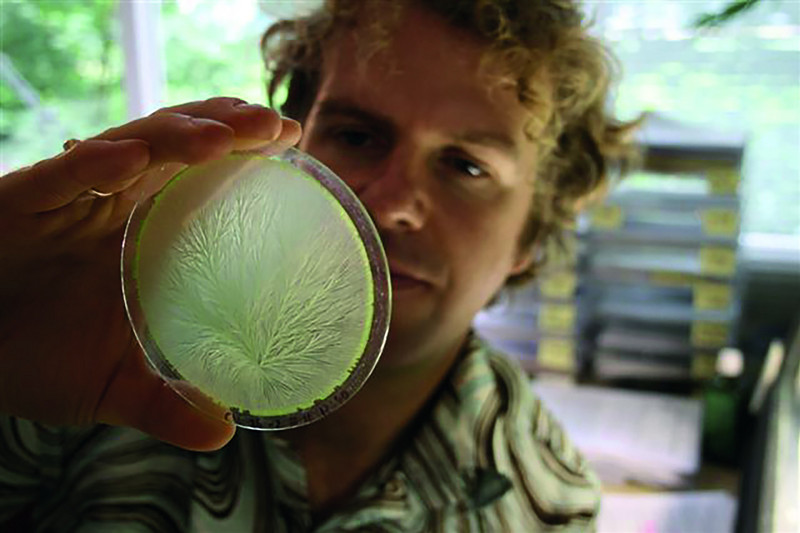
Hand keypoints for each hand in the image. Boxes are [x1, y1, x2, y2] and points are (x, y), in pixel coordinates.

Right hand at [0, 97, 300, 450]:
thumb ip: (164, 405)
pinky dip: (93, 165)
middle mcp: (113, 203)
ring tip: (224, 138)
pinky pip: (58, 178)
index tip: (294, 140)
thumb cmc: (30, 358)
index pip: (204, 177)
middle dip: (229, 127)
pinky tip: (128, 159)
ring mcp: (68, 199)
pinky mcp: (18, 205)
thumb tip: (221, 431)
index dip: (248, 152)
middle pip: (180, 146)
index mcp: (143, 230)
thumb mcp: (111, 386)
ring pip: (130, 145)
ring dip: (177, 134)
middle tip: (277, 126)